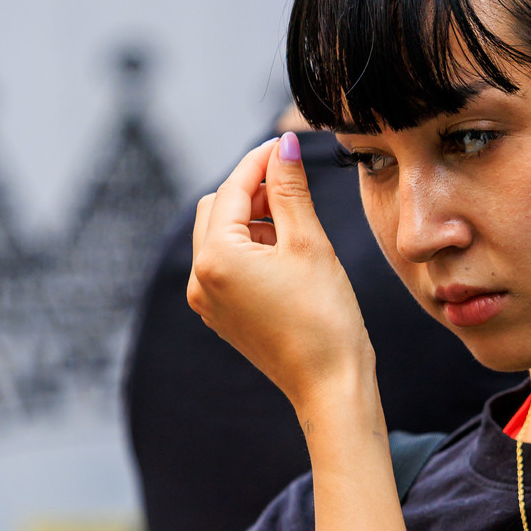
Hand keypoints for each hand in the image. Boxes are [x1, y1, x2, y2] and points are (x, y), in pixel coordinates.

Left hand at [187, 134, 374, 415]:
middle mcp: (200, 280)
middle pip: (217, 208)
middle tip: (293, 186)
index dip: (261, 161)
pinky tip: (285, 256)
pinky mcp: (221, 316)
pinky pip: (225, 266)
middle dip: (252, 191)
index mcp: (216, 258)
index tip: (286, 145)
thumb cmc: (325, 318)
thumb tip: (283, 146)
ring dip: (251, 220)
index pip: (233, 189)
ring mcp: (207, 301)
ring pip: (220, 237)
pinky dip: (249, 250)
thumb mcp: (309, 243)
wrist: (330, 385)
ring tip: (296, 228)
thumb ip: (289, 189)